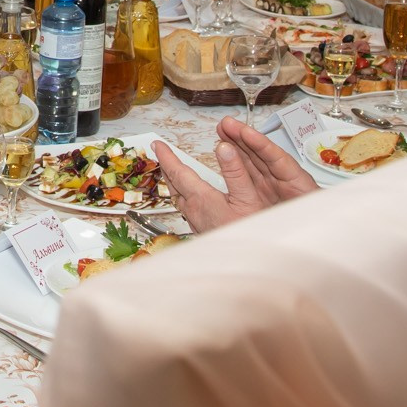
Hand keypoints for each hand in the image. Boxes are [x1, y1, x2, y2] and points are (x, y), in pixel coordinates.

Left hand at [155, 118, 316, 233]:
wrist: (248, 262)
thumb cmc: (250, 233)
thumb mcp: (249, 198)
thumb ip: (236, 171)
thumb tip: (224, 148)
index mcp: (202, 200)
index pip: (179, 173)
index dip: (167, 156)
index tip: (157, 145)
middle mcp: (194, 211)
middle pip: (173, 184)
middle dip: (166, 166)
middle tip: (160, 152)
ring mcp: (196, 222)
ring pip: (178, 196)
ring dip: (173, 180)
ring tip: (171, 169)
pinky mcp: (201, 230)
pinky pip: (185, 207)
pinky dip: (182, 193)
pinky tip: (189, 195)